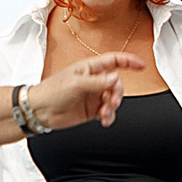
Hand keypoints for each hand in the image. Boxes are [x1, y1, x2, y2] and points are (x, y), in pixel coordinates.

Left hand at [26, 53, 143, 129]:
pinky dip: (109, 116)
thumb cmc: (52, 91)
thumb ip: (98, 82)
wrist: (39, 110)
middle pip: (117, 83)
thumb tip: (116, 78)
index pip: (114, 61)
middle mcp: (94, 80)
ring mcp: (93, 95)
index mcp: (90, 68)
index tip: (142, 66)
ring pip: (113, 99)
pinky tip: (104, 120)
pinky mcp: (91, 110)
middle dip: (118, 93)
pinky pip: (107, 112)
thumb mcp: (76, 84)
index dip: (129, 61)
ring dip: (112, 107)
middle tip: (111, 101)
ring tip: (105, 114)